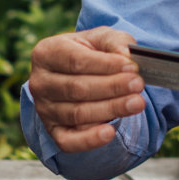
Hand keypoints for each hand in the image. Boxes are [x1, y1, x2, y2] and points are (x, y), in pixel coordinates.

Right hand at [28, 27, 146, 153]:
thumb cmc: (89, 53)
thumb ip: (114, 41)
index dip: (105, 65)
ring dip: (110, 109)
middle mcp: (40, 82)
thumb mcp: (101, 38)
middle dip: (112, 87)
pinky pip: (68, 141)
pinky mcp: (53, 131)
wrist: (76, 75)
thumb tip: (126, 55)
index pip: (75, 60)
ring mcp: (44, 109)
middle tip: (138, 85)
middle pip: (77, 88)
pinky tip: (109, 133)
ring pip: (77, 114)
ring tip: (137, 103)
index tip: (132, 67)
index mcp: (46, 53)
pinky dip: (89, 140)